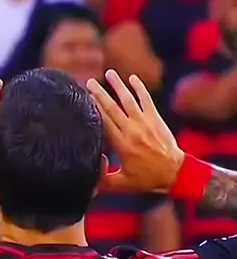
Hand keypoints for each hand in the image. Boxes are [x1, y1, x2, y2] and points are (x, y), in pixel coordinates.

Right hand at [86, 70, 183, 192]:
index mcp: (121, 145)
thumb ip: (102, 180)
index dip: (93, 109)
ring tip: (108, 73)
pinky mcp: (156, 119)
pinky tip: (132, 78)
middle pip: (113, 108)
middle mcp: (132, 131)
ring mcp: (145, 123)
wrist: (175, 173)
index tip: (83, 99)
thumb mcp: (121, 185)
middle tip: (89, 82)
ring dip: (118, 85)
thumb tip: (89, 167)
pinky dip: (139, 88)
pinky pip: (147, 100)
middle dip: (100, 94)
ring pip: (128, 100)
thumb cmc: (146, 179)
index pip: (104, 122)